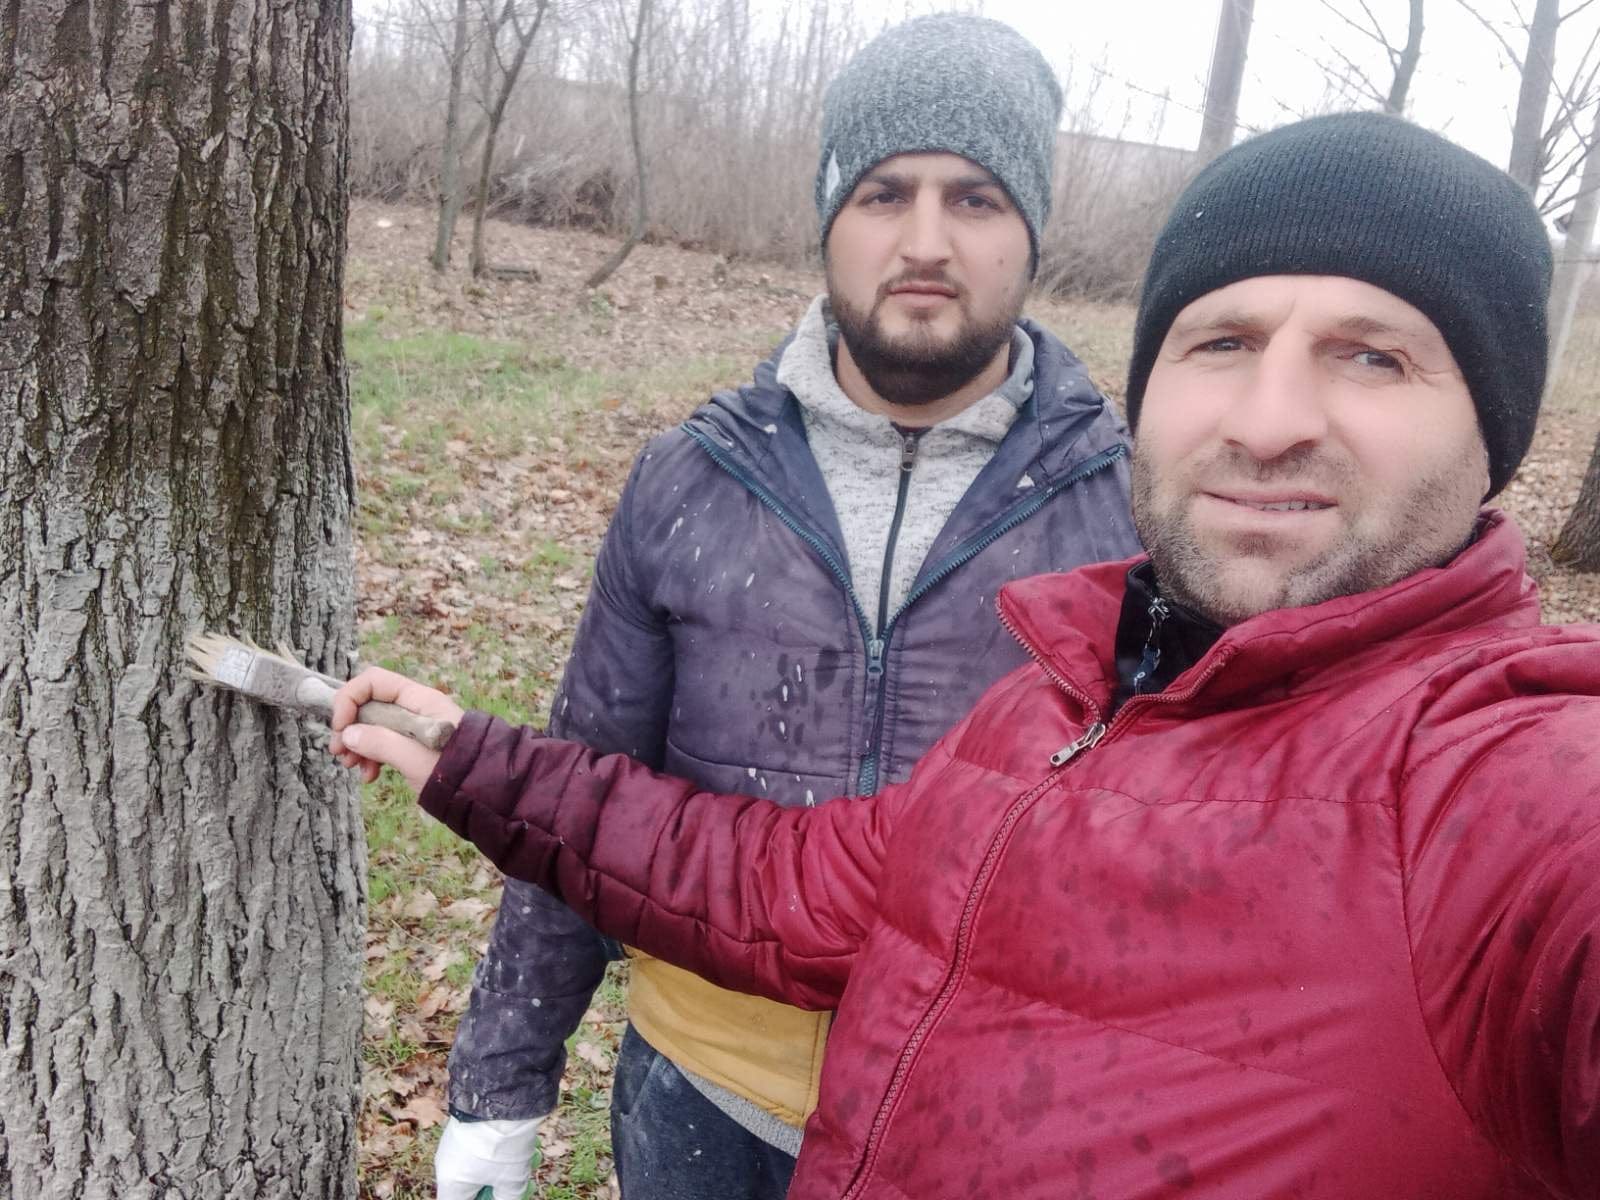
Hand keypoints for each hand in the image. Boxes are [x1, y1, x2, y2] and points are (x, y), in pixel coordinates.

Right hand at [329, 666, 464, 792]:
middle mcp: (416, 709)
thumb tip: (348, 735)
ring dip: (357, 744)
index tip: (339, 727)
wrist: (486, 794)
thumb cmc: (457, 773)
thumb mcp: (415, 758)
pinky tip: (369, 776)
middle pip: (370, 705)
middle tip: (338, 753)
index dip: (350, 699)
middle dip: (350, 726)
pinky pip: (383, 744)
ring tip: (352, 767)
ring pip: (373, 726)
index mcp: (420, 700)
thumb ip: (381, 743)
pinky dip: (371, 757)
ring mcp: (414, 728)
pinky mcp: (413, 747)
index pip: (374, 681)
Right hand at [434, 1114, 542, 1199]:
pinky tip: (522, 1142)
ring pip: (478, 1166)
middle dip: (495, 1187)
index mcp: (451, 1183)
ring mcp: (453, 1142)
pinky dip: (499, 1150)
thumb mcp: (512, 1180)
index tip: (498, 1196)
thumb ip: (507, 1198)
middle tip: (517, 1183)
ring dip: (502, 1168)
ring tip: (528, 1160)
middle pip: (468, 1188)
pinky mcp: (464, 1124)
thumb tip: (505, 1199)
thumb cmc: (503, 1144)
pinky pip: (480, 1147)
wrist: (502, 1093)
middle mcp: (445, 1164)